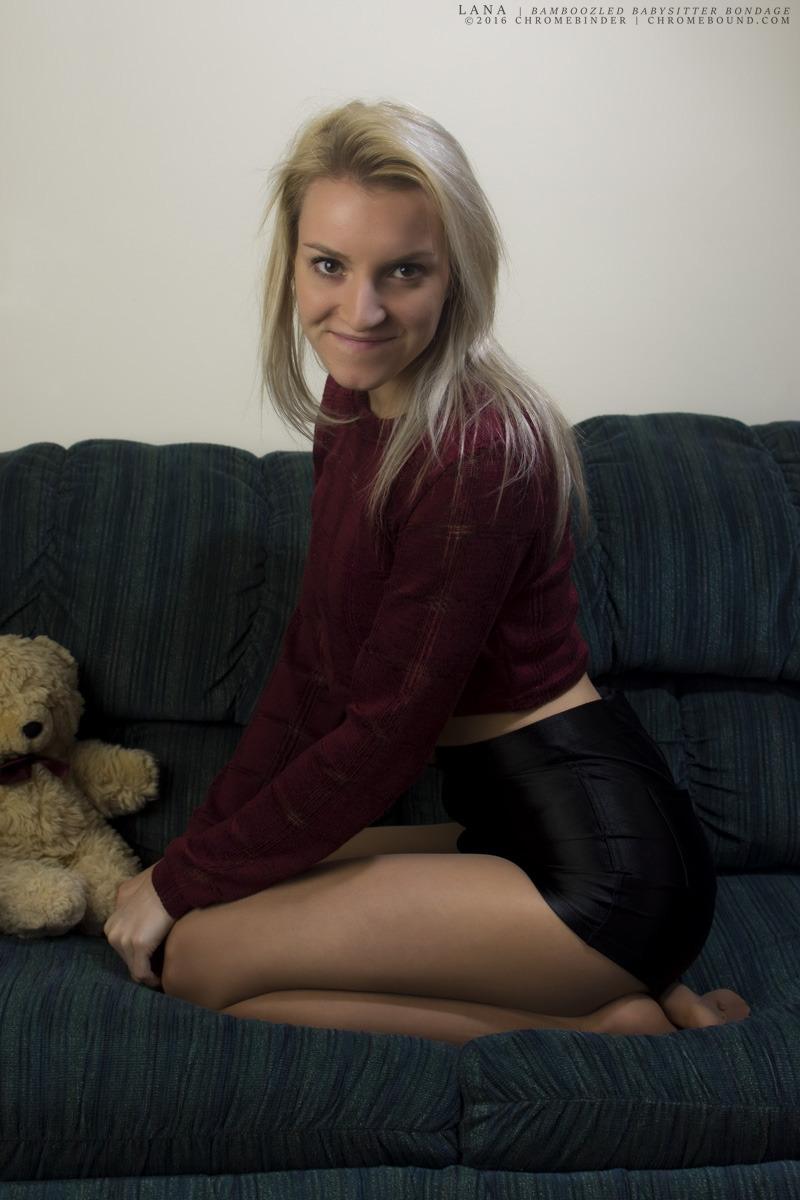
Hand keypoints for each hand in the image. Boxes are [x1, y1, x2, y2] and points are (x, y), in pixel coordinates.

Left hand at [104, 864, 175, 987]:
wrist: (171, 882)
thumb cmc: (160, 883)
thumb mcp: (135, 890)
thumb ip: (128, 902)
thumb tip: (135, 907)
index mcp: (112, 922)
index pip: (124, 947)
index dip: (139, 954)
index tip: (154, 956)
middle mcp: (112, 932)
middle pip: (128, 959)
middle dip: (143, 964)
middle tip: (160, 966)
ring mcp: (122, 939)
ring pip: (134, 968)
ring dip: (148, 973)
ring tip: (163, 974)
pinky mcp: (137, 946)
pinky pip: (142, 973)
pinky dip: (152, 980)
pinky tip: (162, 981)